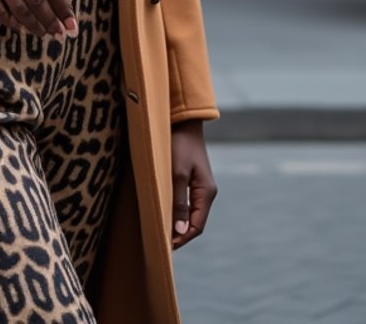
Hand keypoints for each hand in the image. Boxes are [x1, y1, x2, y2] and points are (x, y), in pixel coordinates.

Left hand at [169, 120, 217, 248]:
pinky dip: (175, 210)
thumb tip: (179, 232)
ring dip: (176, 223)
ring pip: (189, 212)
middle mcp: (205, 191)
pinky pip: (185, 201)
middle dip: (178, 234)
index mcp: (206, 192)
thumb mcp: (177, 173)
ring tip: (159, 230)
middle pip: (193, 222)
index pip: (196, 226)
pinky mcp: (191, 178)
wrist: (183, 118)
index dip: (182, 239)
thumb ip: (178, 202)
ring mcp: (199, 185)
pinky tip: (163, 211)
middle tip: (159, 243)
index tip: (165, 248)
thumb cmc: (179, 144)